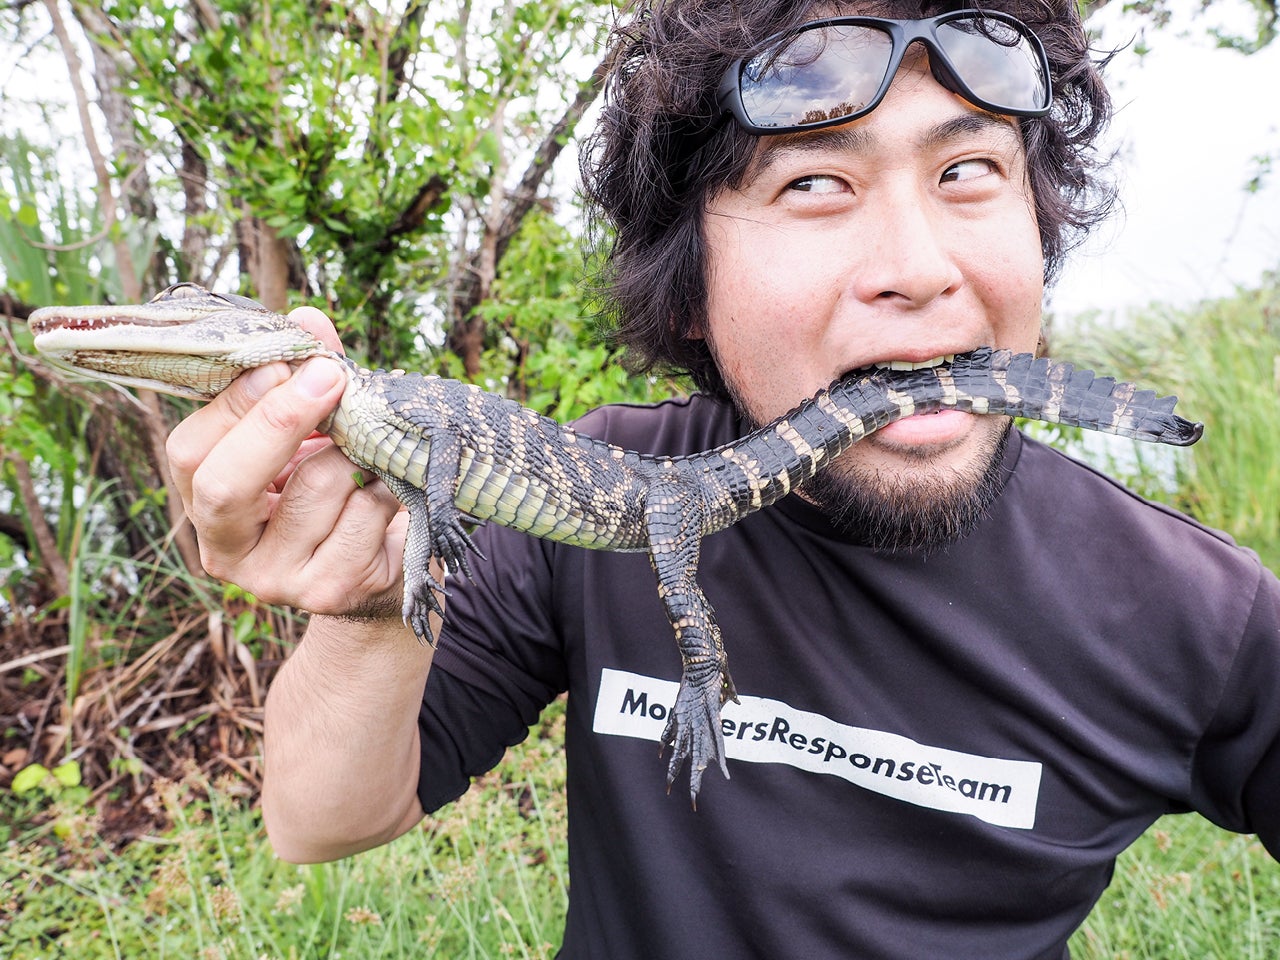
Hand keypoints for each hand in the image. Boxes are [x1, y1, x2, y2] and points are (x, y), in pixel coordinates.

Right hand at [166, 306, 409, 620]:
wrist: (383, 565)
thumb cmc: (336, 487)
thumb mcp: (313, 430)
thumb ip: (303, 375)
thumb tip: (307, 319)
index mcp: (206, 504)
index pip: (191, 452)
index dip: (236, 403)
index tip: (286, 359)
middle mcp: (226, 551)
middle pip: (227, 483)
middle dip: (280, 420)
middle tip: (329, 375)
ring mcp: (275, 579)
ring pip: (315, 488)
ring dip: (355, 453)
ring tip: (371, 450)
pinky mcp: (328, 590)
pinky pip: (364, 515)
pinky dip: (385, 488)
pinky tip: (388, 489)